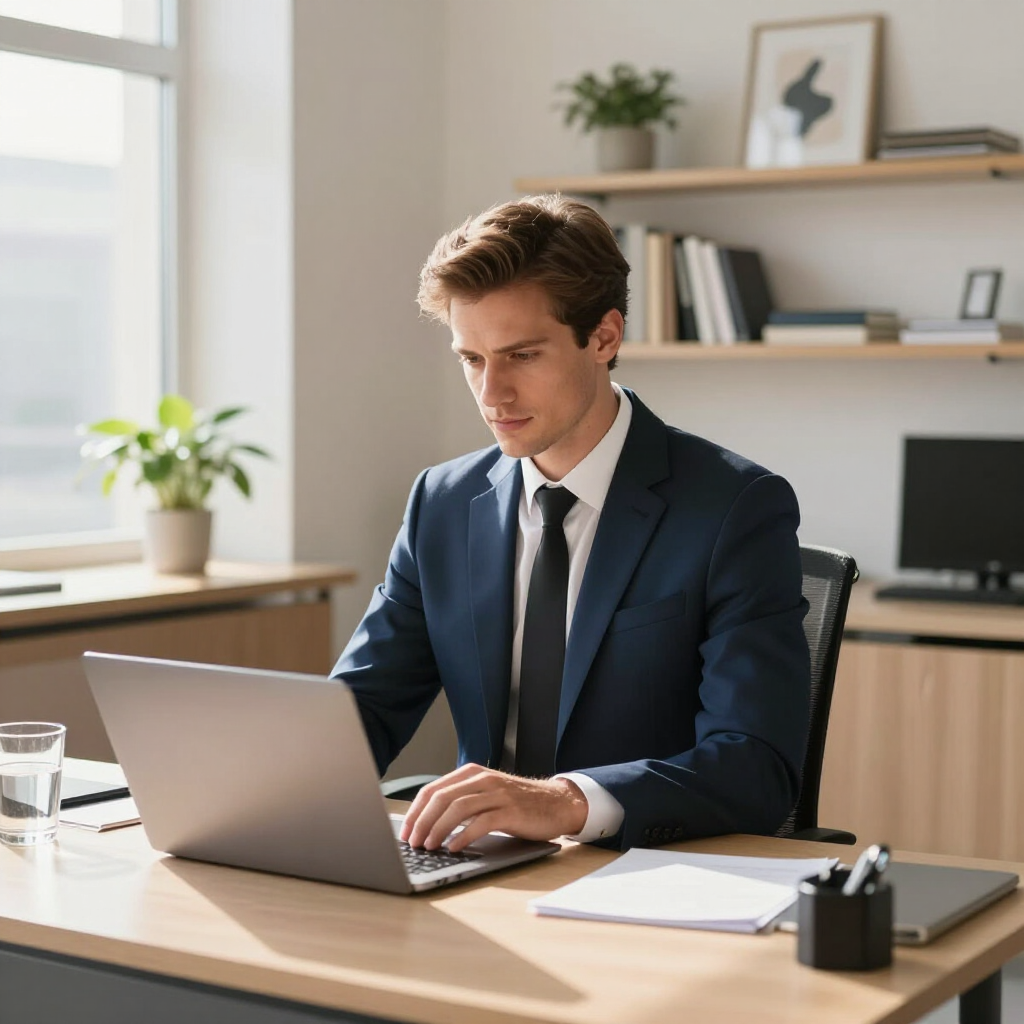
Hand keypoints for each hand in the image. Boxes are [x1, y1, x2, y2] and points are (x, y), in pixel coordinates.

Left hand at [399, 764, 588, 852]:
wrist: (555, 803)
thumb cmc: (516, 804)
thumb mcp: (484, 795)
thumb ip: (460, 800)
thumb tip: (424, 824)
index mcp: (471, 773)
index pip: (433, 789)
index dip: (416, 811)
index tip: (405, 831)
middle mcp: (482, 779)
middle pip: (442, 798)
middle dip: (422, 822)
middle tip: (413, 842)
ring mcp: (497, 794)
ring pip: (458, 808)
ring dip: (438, 829)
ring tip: (429, 846)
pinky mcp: (511, 811)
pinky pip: (481, 822)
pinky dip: (464, 836)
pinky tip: (454, 848)